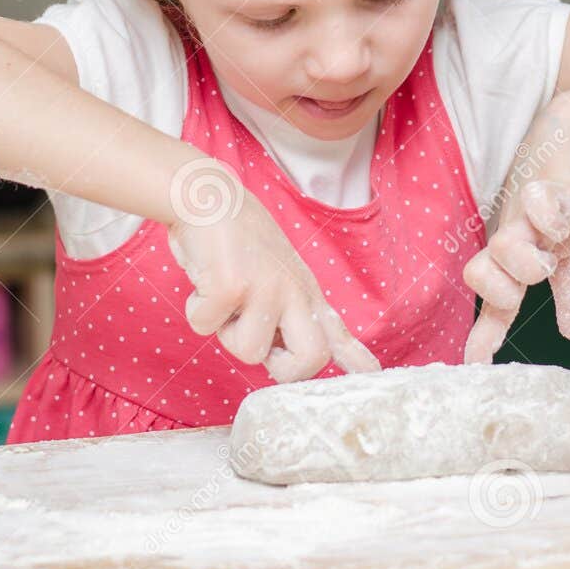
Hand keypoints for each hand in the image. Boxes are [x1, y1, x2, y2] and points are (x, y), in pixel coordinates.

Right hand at [166, 154, 380, 382]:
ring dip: (224, 330)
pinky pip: (205, 327)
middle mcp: (295, 291)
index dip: (356, 359)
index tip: (372, 372)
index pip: (338, 332)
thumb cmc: (236, 238)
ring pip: (248, 352)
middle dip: (284, 370)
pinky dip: (196, 309)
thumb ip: (290, 311)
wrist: (208, 195)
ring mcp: (267, 289)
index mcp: (306, 290)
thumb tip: (289, 357)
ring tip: (224, 292)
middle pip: (312, 359)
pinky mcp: (232, 287)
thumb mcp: (279, 272)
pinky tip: (205, 277)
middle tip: (262, 351)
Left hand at [462, 98, 569, 362]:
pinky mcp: (549, 182)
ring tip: (551, 245)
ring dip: (528, 258)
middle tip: (538, 274)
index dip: (484, 334)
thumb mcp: (568, 247)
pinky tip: (555, 212)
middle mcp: (512, 235)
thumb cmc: (560, 193)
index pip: (494, 303)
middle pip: (484, 278)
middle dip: (507, 289)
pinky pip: (542, 203)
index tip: (475, 365)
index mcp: (516, 257)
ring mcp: (525, 210)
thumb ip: (568, 290)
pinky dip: (548, 213)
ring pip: (506, 246)